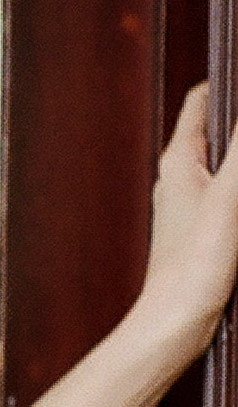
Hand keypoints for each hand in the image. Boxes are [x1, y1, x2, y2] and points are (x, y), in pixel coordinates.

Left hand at [135, 82, 237, 364]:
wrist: (174, 325)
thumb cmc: (193, 266)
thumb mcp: (230, 196)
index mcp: (179, 160)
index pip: (203, 99)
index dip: (231, 81)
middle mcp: (181, 177)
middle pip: (220, 130)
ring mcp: (192, 205)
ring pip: (227, 166)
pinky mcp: (204, 232)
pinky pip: (230, 197)